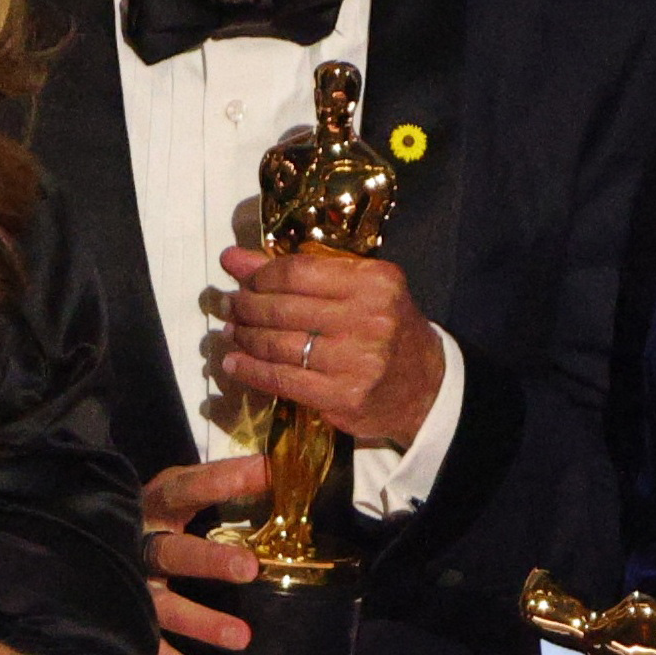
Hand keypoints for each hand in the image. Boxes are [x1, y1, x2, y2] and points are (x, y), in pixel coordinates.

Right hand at [140, 456, 263, 654]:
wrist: (76, 542)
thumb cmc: (150, 519)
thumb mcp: (175, 496)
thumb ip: (217, 487)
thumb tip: (276, 468)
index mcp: (152, 506)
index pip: (188, 489)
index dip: (224, 480)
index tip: (267, 472)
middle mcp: (137, 545)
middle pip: (173, 552)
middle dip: (209, 561)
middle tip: (249, 568)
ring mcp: (126, 587)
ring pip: (163, 606)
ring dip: (201, 622)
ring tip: (242, 638)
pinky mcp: (122, 621)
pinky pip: (147, 648)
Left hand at [215, 245, 444, 448]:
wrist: (426, 387)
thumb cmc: (387, 329)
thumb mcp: (357, 289)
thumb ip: (300, 272)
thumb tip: (233, 258)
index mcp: (375, 282)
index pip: (298, 272)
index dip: (259, 274)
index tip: (241, 277)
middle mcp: (369, 318)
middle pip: (283, 308)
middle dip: (245, 306)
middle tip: (229, 305)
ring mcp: (357, 360)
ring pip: (278, 345)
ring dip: (245, 338)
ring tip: (232, 332)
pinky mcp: (344, 396)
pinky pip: (282, 380)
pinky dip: (251, 371)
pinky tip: (236, 363)